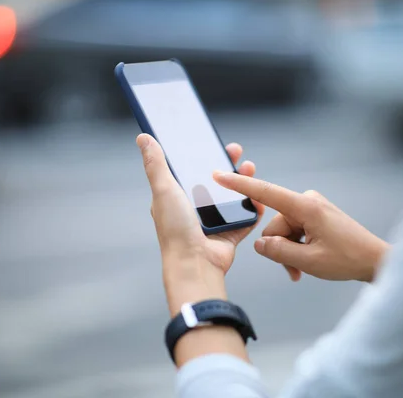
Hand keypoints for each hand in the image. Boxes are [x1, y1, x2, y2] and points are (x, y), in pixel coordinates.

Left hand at [136, 134, 263, 314]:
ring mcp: (214, 221)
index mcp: (177, 198)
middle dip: (228, 165)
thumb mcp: (163, 190)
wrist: (196, 264)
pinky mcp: (230, 233)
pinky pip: (246, 217)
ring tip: (251, 169)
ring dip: (244, 181)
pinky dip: (253, 207)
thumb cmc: (175, 230)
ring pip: (233, 195)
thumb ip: (156, 164)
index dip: (202, 155)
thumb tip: (143, 138)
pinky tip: (258, 196)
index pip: (191, 169)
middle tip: (237, 152)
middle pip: (215, 180)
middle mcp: (195, 209)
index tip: (213, 142)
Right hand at [213, 172, 388, 281]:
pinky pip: (294, 231)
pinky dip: (296, 248)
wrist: (375, 260)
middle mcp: (307, 201)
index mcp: (306, 207)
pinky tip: (306, 263)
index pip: (266, 192)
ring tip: (302, 270)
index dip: (240, 185)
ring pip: (283, 231)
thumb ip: (278, 252)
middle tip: (293, 270)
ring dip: (288, 252)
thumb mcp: (308, 261)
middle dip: (279, 248)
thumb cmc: (348, 259)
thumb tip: (260, 244)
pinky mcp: (316, 215)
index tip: (220, 175)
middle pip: (274, 225)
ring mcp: (312, 208)